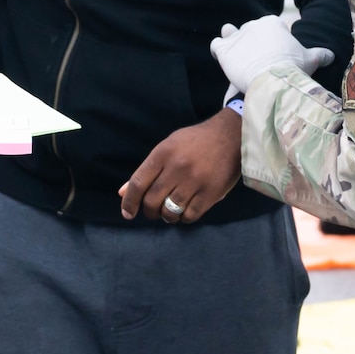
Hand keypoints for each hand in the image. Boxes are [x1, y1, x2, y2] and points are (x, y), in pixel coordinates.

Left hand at [118, 109, 242, 222]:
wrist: (231, 135)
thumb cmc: (195, 142)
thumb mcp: (168, 147)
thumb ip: (147, 171)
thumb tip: (123, 192)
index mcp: (163, 153)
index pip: (138, 182)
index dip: (129, 201)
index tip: (127, 213)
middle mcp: (177, 167)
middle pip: (152, 200)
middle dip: (148, 211)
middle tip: (152, 211)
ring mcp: (195, 181)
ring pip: (170, 211)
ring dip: (166, 216)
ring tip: (169, 211)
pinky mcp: (211, 192)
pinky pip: (190, 216)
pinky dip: (183, 218)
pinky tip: (185, 211)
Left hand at [209, 16, 334, 94]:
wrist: (273, 80)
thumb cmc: (293, 68)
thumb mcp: (310, 59)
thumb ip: (319, 54)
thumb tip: (331, 55)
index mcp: (273, 22)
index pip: (269, 28)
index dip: (272, 41)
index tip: (276, 55)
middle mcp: (253, 24)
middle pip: (250, 31)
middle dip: (253, 43)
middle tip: (258, 60)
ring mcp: (237, 36)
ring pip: (229, 32)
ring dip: (230, 39)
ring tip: (234, 51)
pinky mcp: (224, 49)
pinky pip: (216, 45)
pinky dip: (218, 51)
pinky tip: (223, 58)